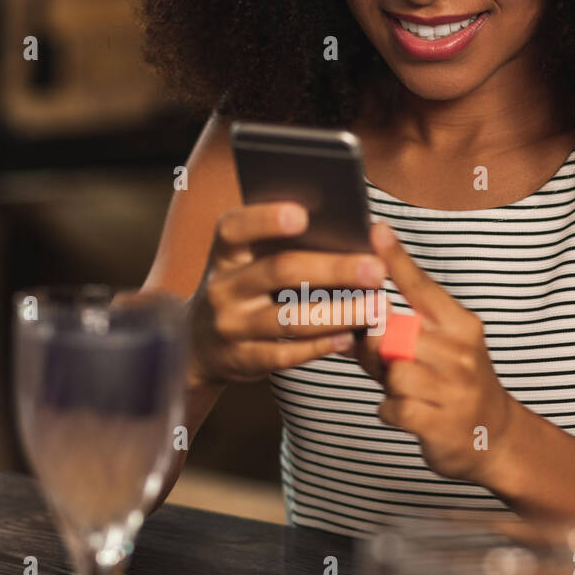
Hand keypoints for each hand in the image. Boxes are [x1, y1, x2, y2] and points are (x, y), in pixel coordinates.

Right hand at [187, 202, 386, 386]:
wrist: (199, 344)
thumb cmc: (242, 290)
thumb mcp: (245, 264)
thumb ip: (280, 247)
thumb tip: (348, 234)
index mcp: (225, 253)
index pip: (235, 228)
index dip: (265, 219)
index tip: (303, 214)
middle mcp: (221, 287)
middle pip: (279, 271)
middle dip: (334, 269)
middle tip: (376, 270)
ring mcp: (230, 326)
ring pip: (289, 318)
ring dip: (339, 313)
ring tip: (376, 308)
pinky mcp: (241, 360)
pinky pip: (286, 355)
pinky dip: (321, 345)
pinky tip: (350, 337)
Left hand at [353, 222, 515, 485]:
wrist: (494, 437)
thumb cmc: (454, 385)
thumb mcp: (437, 350)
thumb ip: (395, 332)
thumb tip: (347, 316)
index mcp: (461, 325)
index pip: (422, 287)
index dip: (396, 259)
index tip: (377, 230)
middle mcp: (461, 352)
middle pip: (393, 333)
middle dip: (377, 349)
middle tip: (386, 363)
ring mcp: (455, 388)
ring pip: (393, 371)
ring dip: (386, 384)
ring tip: (403, 391)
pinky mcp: (442, 423)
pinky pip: (394, 407)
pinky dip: (390, 411)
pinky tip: (407, 413)